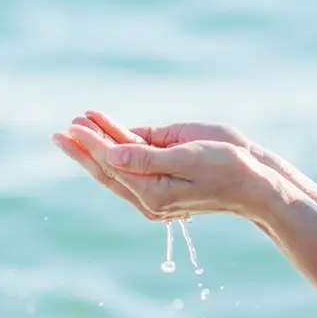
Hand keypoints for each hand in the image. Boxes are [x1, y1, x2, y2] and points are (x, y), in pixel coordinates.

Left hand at [54, 117, 285, 221]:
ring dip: (98, 142)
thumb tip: (111, 154)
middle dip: (84, 148)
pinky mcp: (165, 176)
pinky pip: (135, 159)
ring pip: (119, 164)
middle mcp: (149, 194)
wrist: (257, 181)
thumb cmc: (228, 168)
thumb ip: (147, 157)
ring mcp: (156, 186)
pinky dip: (119, 142)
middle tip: (59, 132)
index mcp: (153, 194)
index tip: (73, 128)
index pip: (113, 165)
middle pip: (107, 169)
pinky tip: (105, 129)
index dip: (91, 145)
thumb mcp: (188, 158)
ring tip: (77, 123)